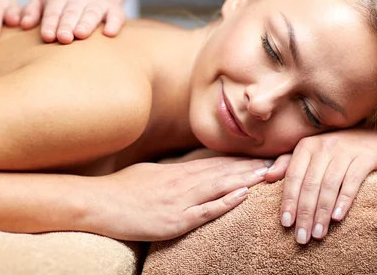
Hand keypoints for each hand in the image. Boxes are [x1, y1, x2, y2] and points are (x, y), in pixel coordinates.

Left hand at [20, 0, 124, 43]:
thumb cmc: (64, 5)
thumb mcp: (45, 1)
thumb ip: (31, 11)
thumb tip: (23, 24)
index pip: (53, 11)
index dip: (50, 23)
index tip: (47, 36)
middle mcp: (79, 0)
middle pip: (71, 13)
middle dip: (67, 25)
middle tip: (64, 38)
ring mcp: (97, 4)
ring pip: (92, 14)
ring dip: (86, 23)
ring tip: (81, 34)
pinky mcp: (114, 10)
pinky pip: (115, 16)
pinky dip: (113, 24)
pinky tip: (109, 33)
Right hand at [86, 157, 272, 240]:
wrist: (99, 202)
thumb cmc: (122, 188)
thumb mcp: (151, 173)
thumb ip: (173, 172)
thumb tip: (188, 170)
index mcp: (177, 171)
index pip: (215, 163)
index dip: (240, 160)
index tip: (260, 156)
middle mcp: (182, 182)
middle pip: (223, 172)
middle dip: (251, 167)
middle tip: (277, 161)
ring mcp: (179, 201)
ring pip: (219, 187)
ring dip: (245, 180)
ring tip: (268, 174)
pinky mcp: (173, 220)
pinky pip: (204, 211)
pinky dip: (224, 203)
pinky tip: (241, 196)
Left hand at [264, 128, 376, 243]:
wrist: (372, 132)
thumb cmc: (336, 147)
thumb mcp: (310, 151)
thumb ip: (288, 163)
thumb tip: (266, 176)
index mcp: (306, 146)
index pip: (293, 177)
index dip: (289, 201)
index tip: (286, 224)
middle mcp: (323, 147)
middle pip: (310, 185)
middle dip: (304, 213)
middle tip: (302, 237)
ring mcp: (344, 152)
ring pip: (329, 186)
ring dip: (322, 212)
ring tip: (318, 234)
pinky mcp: (364, 158)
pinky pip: (352, 181)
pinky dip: (344, 200)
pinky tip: (337, 217)